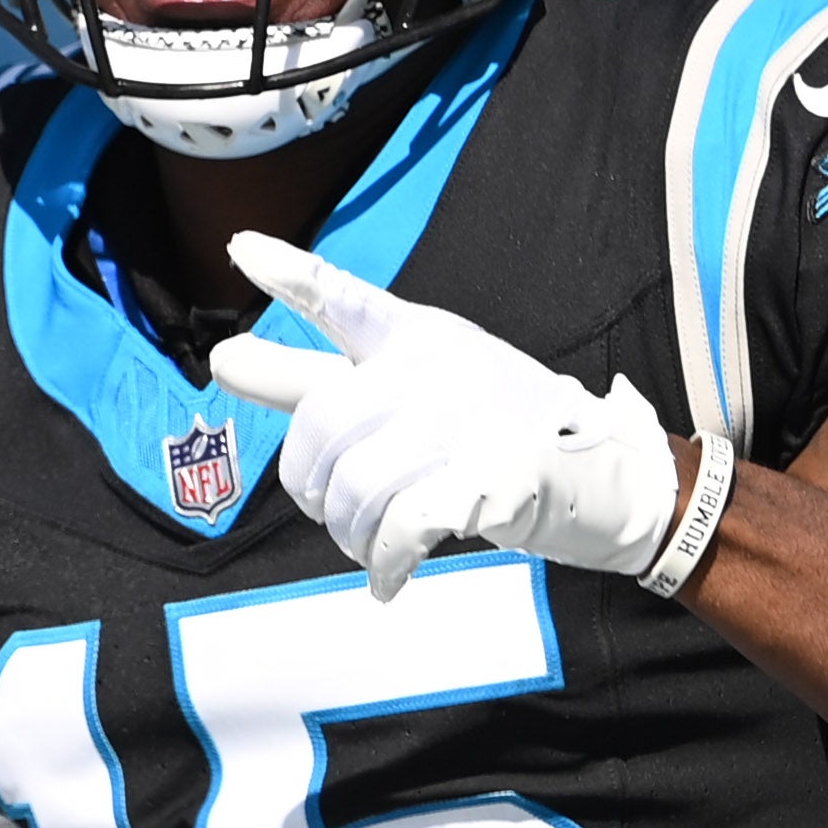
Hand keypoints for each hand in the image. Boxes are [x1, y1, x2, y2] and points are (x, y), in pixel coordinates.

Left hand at [205, 232, 680, 598]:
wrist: (603, 476)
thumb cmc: (494, 430)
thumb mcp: (412, 387)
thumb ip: (317, 377)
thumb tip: (224, 360)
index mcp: (417, 335)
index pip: (345, 300)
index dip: (291, 278)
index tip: (243, 250)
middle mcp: (437, 367)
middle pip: (322, 425)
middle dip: (311, 486)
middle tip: (332, 511)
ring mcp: (467, 420)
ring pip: (356, 487)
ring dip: (350, 535)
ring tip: (369, 546)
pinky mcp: (489, 478)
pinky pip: (401, 528)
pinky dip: (384, 564)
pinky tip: (389, 577)